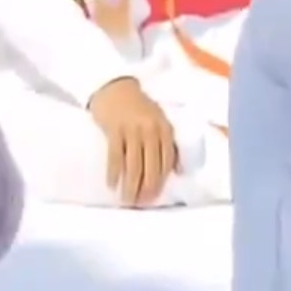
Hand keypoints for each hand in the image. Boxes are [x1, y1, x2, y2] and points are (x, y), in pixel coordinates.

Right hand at [88, 77, 176, 206]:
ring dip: (130, 186)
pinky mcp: (114, 129)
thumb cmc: (137, 107)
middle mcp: (151, 130)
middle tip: (140, 204)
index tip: (154, 198)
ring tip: (127, 200)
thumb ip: (168, 143)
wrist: (114, 86)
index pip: (166, 162)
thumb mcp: (159, 121)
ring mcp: (132, 130)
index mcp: (165, 129)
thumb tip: (178, 170)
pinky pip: (115, 156)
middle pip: (151, 167)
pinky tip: (112, 184)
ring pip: (133, 165)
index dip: (161, 183)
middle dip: (146, 189)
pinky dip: (114, 172)